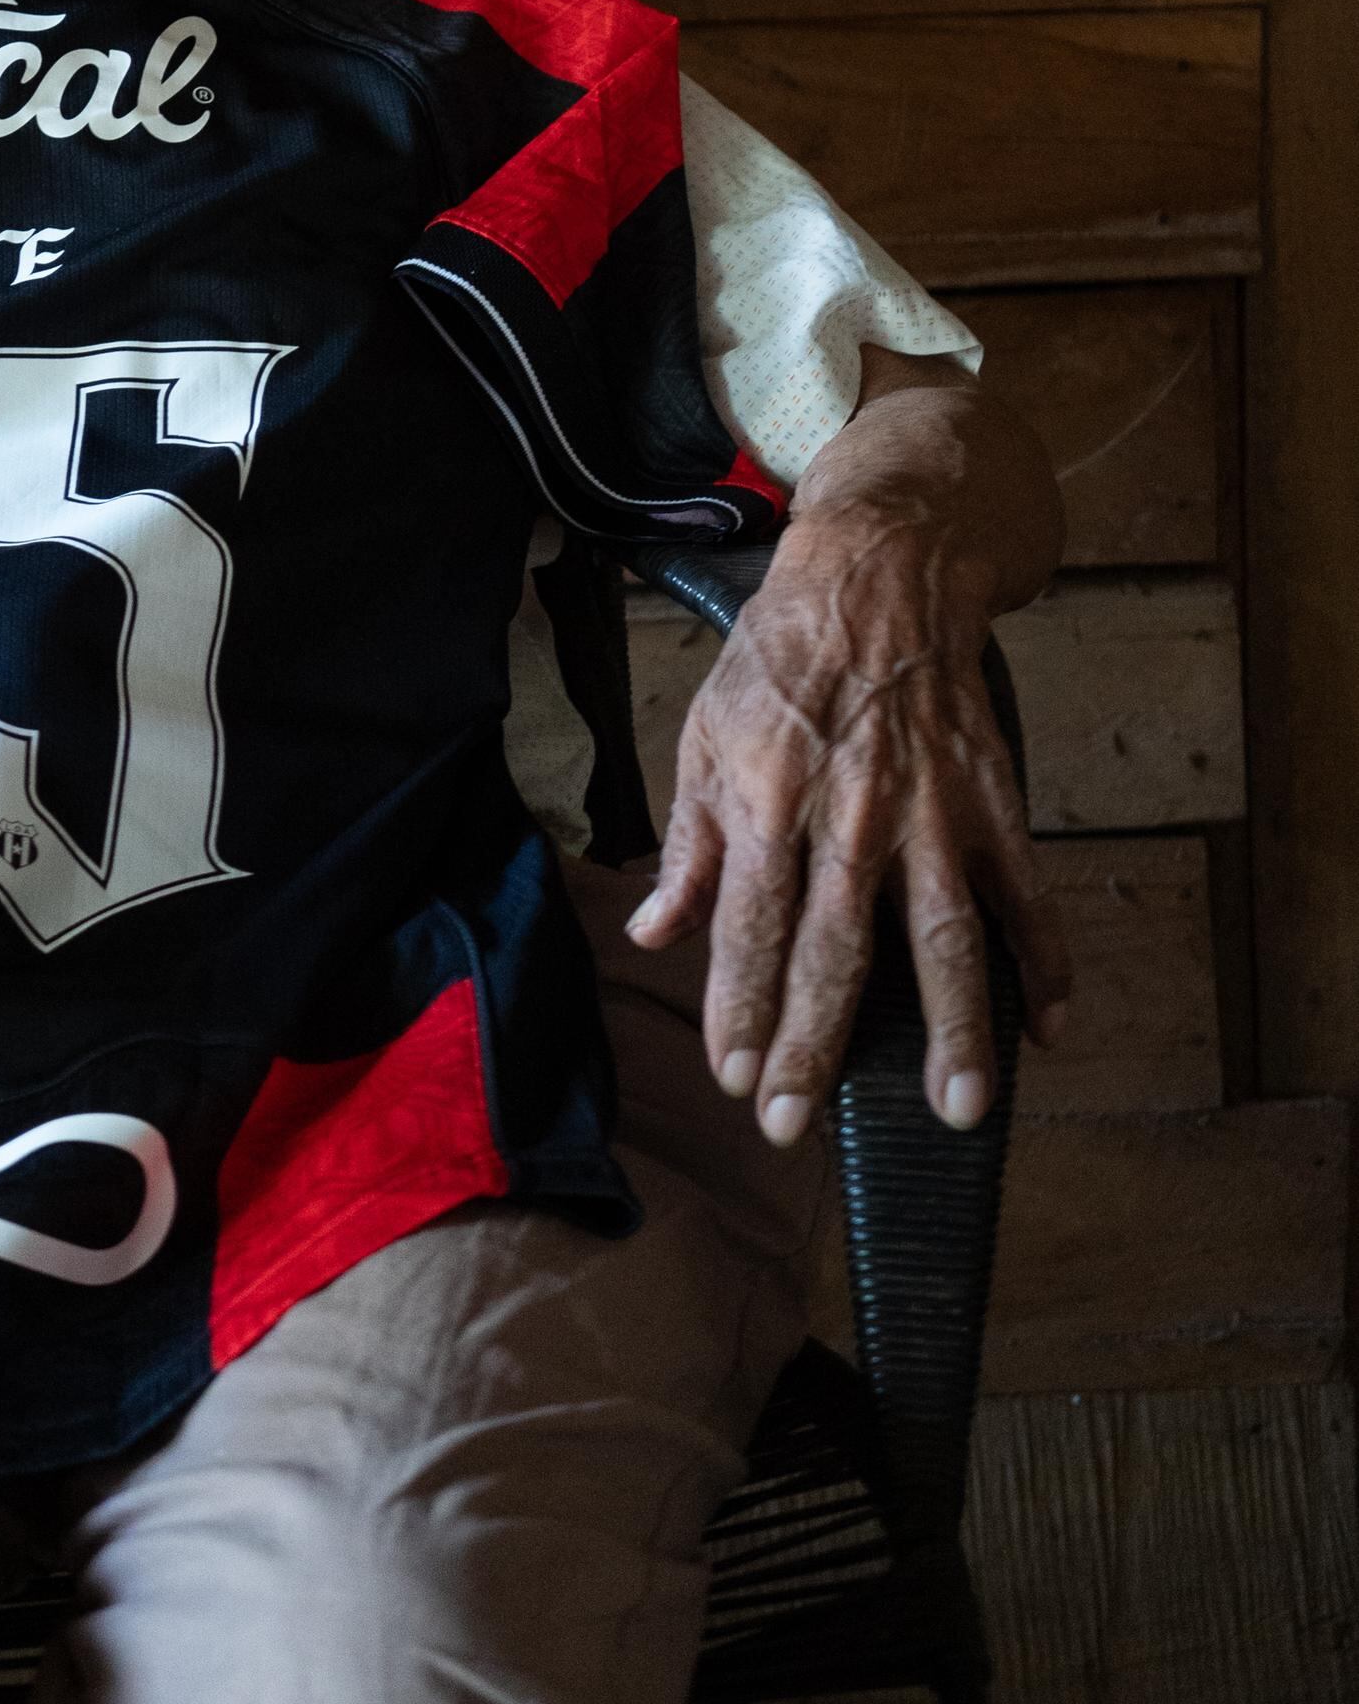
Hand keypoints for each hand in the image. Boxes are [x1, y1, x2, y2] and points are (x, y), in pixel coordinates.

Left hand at [627, 495, 1069, 1146]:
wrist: (879, 577)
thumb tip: (654, 931)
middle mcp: (849, 815)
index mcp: (767, 799)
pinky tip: (1049, 1030)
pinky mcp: (992, 799)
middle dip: (814, 1047)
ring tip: (958, 1110)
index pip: (750, 929)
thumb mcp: (704, 736)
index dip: (742, 1009)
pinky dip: (1046, 962)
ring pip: (945, 938)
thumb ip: (688, 845)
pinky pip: (1025, 893)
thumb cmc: (777, 661)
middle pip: (834, 953)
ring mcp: (930, 811)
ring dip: (955, 1029)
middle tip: (798, 1125)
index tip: (737, 1078)